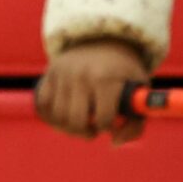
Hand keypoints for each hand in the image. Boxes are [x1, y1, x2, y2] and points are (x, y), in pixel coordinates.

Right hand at [35, 38, 150, 144]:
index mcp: (106, 78)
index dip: (108, 127)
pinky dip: (53, 115)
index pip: (104, 119)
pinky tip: (65, 113)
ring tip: (81, 120)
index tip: (111, 121)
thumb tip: (114, 141)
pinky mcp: (49, 74)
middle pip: (76, 121)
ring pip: (58, 117)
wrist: (103, 39)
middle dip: (86, 131)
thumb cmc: (123, 71)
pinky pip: (44, 106)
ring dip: (69, 126)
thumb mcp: (139, 89)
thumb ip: (136, 122)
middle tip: (93, 127)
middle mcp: (81, 75)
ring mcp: (63, 74)